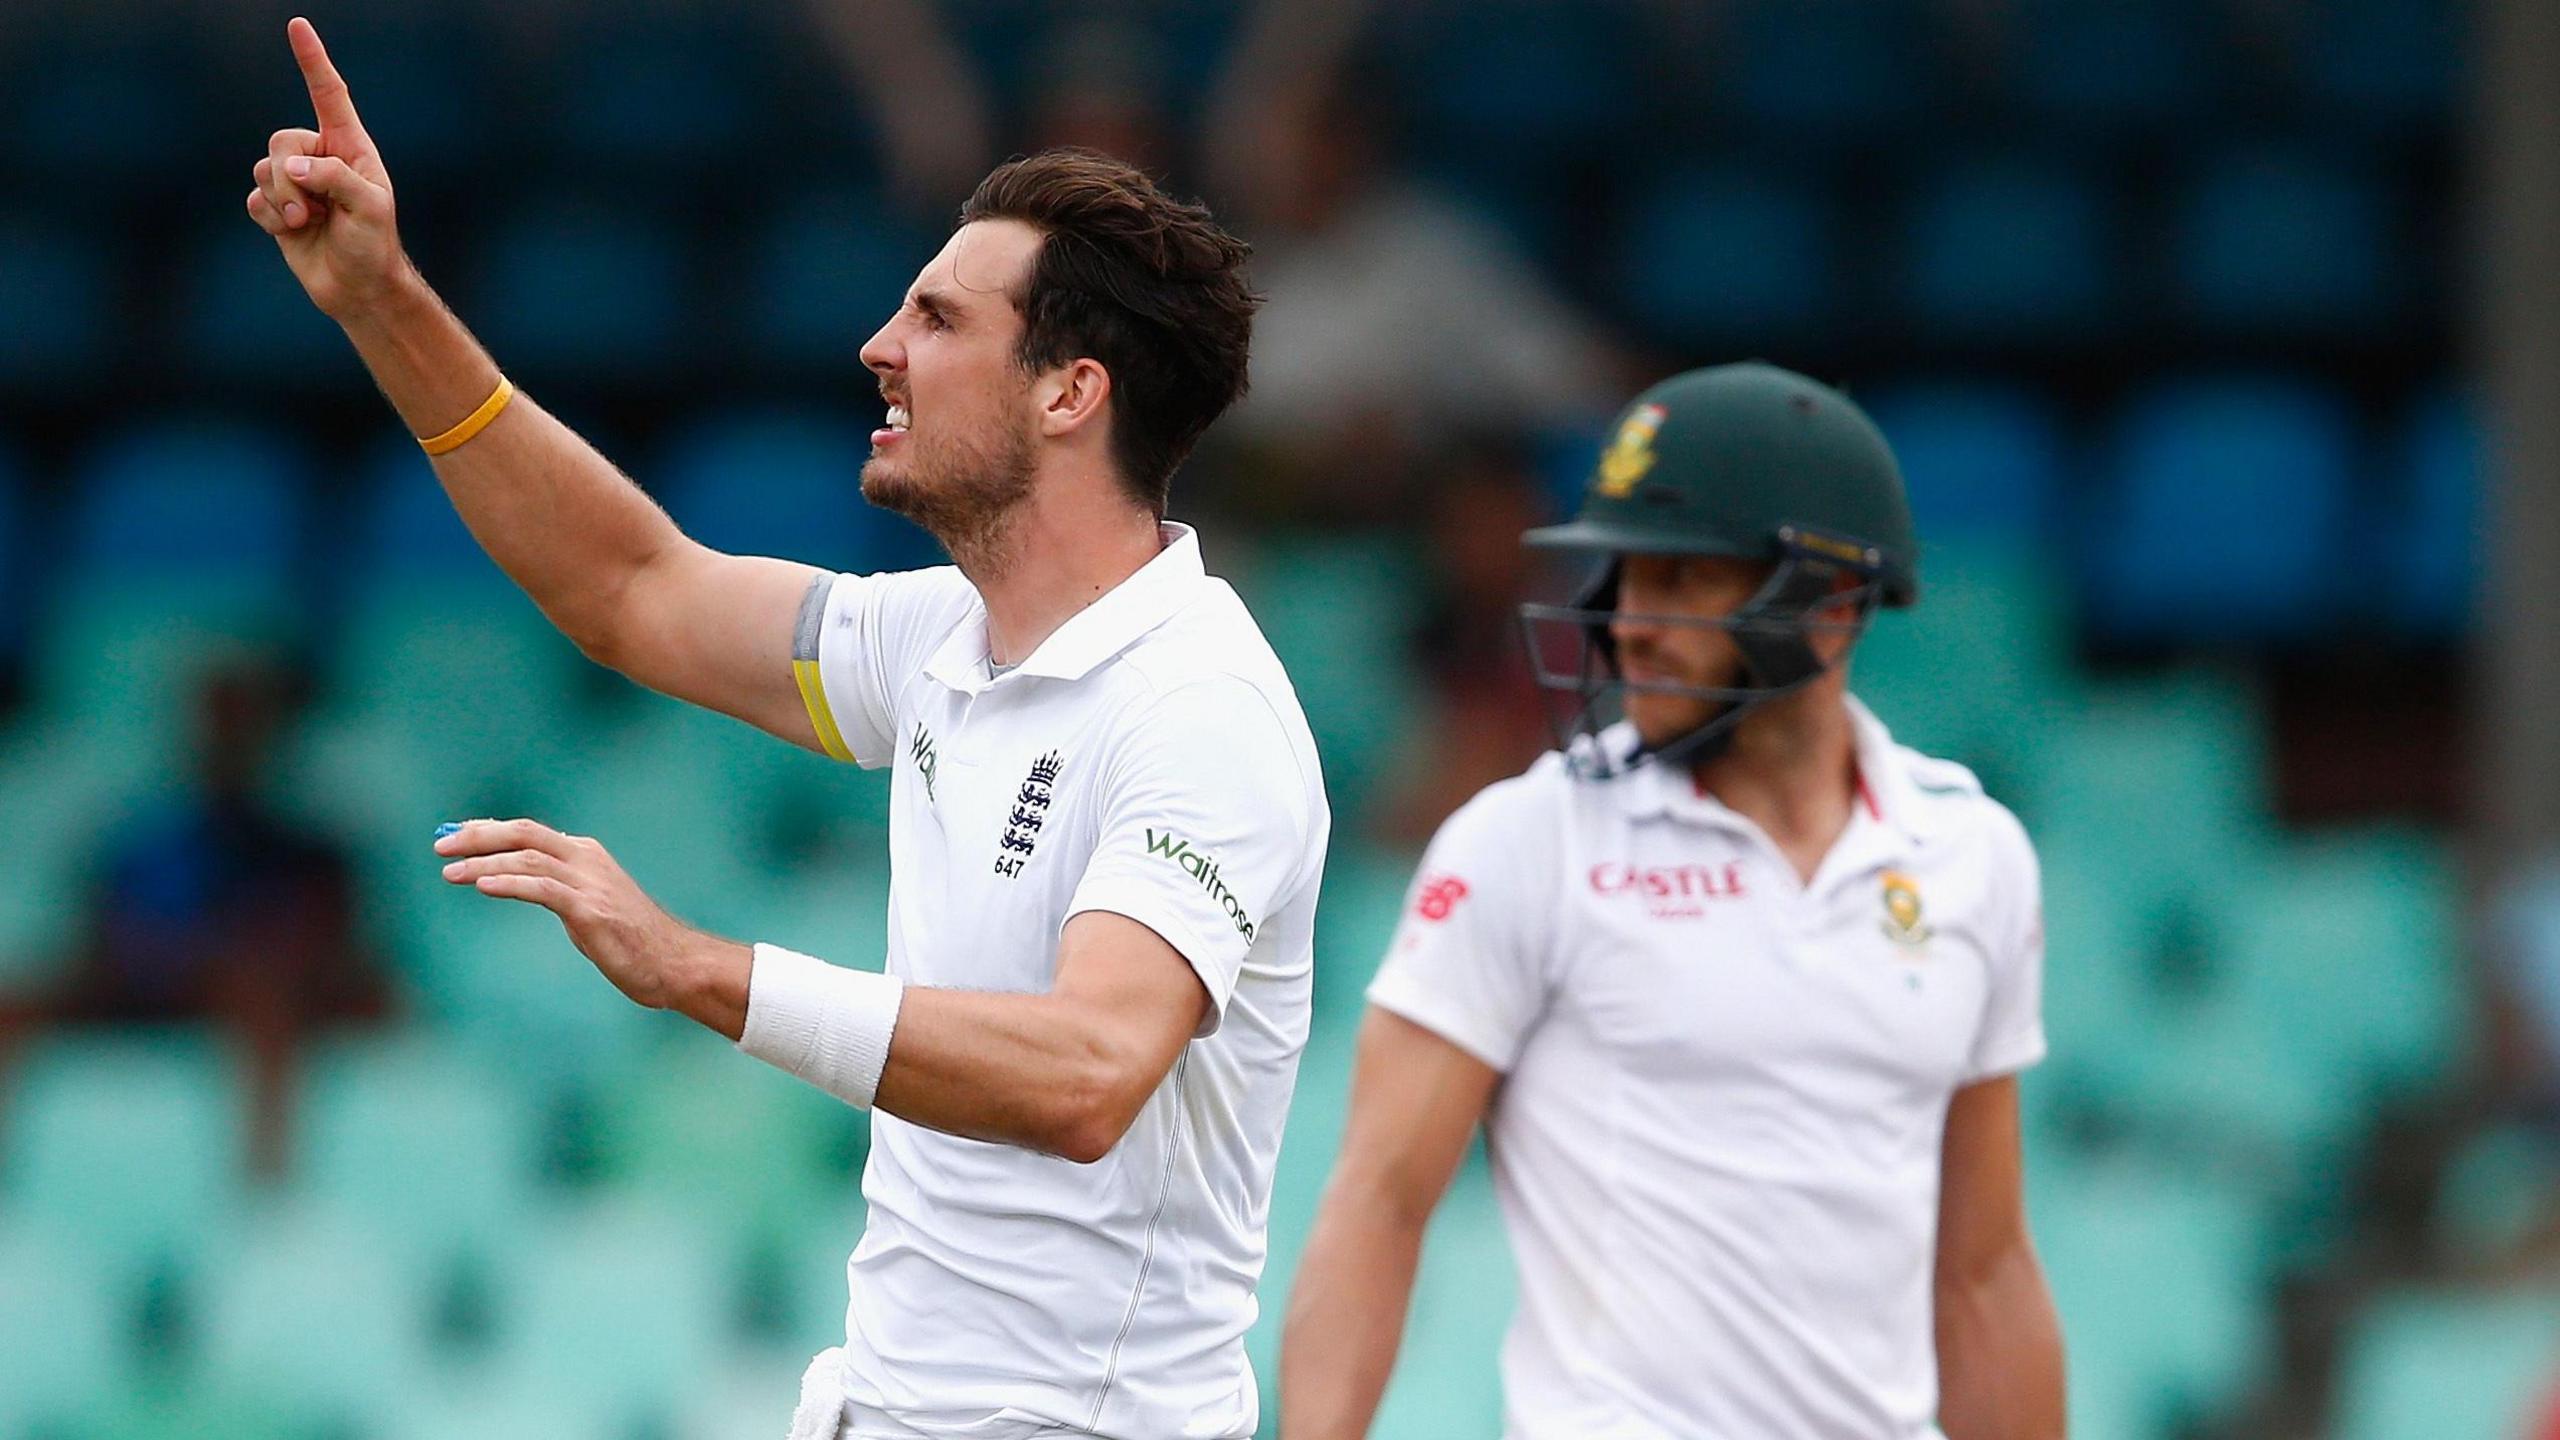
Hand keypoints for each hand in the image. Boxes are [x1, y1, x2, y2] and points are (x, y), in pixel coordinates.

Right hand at [245, 17, 407, 320]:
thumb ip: (335, 178)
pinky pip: (254, 198)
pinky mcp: (277, 207)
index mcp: (350, 147)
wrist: (358, 288)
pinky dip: (271, 218)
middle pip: (282, 141)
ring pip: (263, 170)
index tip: (297, 26)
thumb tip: (292, 168)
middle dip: (289, 176)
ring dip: (282, 202)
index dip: (313, 61)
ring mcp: (296, 182)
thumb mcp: (370, 208)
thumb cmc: (374, 245)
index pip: (328, 95)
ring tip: (309, 223)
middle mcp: (320, 158)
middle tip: (312, 209)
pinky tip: (293, 232)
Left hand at [434, 818, 725, 1017]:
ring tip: (449, 872)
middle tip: (440, 845)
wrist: (673, 962)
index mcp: (586, 854)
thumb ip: (560, 889)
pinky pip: (543, 889)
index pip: (528, 831)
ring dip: (484, 863)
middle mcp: (587, 859)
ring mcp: (590, 882)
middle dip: (478, 836)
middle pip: (524, 833)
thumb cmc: (633, 940)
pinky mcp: (590, 909)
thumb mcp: (591, 904)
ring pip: (527, 859)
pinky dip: (510, 883)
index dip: (488, 830)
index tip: (455, 835)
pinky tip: (482, 885)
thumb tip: (522, 883)